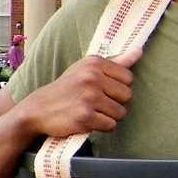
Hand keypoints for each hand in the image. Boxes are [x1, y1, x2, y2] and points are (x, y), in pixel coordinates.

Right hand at [19, 45, 143, 138]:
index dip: (119, 88)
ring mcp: (88, 97)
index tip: (103, 90)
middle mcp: (92, 77)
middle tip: (97, 103)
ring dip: (109, 117)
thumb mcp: (87, 69)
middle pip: (127, 96)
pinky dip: (101, 127)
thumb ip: (116, 62)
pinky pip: (110, 125)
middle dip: (116, 103)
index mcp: (94, 63)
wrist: (38, 109)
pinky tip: (88, 121)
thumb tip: (139, 51)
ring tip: (92, 112)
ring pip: (121, 112)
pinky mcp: (85, 116)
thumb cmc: (67, 88)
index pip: (128, 78)